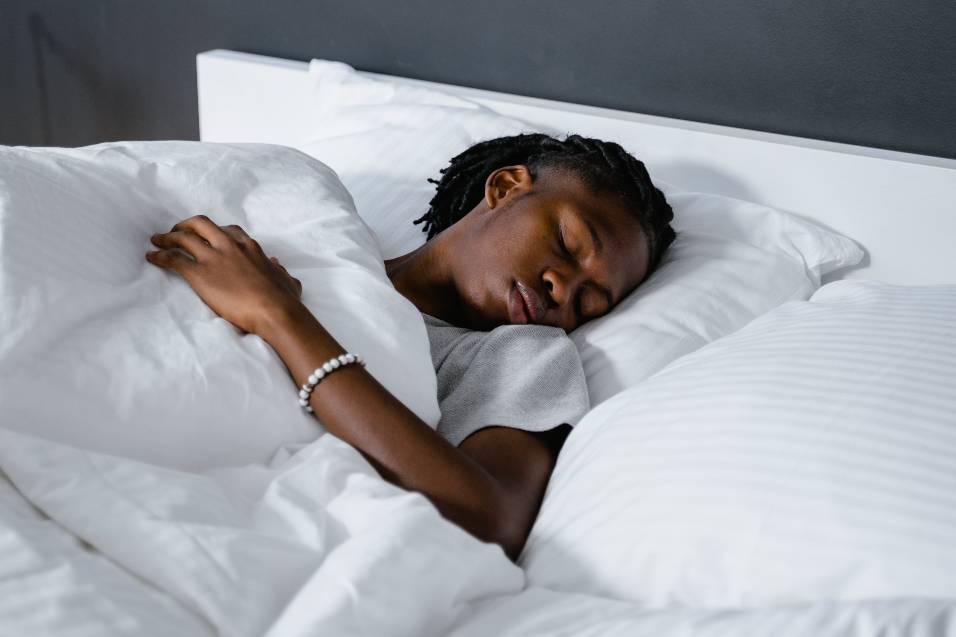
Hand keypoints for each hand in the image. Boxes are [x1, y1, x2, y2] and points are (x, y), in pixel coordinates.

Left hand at [146, 214, 302, 334]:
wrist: (274, 311)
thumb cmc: (283, 298)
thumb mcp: (286, 279)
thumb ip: (279, 269)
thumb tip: (276, 263)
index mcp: (249, 246)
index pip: (227, 230)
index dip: (213, 231)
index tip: (206, 235)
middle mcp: (229, 245)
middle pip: (200, 224)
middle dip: (185, 225)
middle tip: (177, 231)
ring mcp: (213, 258)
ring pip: (183, 238)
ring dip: (167, 237)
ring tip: (157, 240)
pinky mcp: (199, 273)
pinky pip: (173, 259)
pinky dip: (160, 256)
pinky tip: (152, 257)